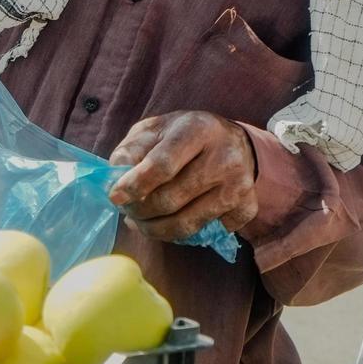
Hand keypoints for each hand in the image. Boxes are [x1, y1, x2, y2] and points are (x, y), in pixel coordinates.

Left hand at [108, 111, 258, 241]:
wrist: (234, 142)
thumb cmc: (184, 136)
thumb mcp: (155, 129)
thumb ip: (132, 149)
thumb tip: (116, 176)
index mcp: (198, 129)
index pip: (163, 165)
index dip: (135, 185)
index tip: (115, 197)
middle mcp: (224, 157)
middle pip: (171, 199)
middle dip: (140, 211)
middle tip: (126, 210)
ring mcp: (239, 185)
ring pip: (187, 223)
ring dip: (155, 229)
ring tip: (140, 221)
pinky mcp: (247, 207)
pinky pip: (205, 234)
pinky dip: (180, 234)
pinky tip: (170, 221)